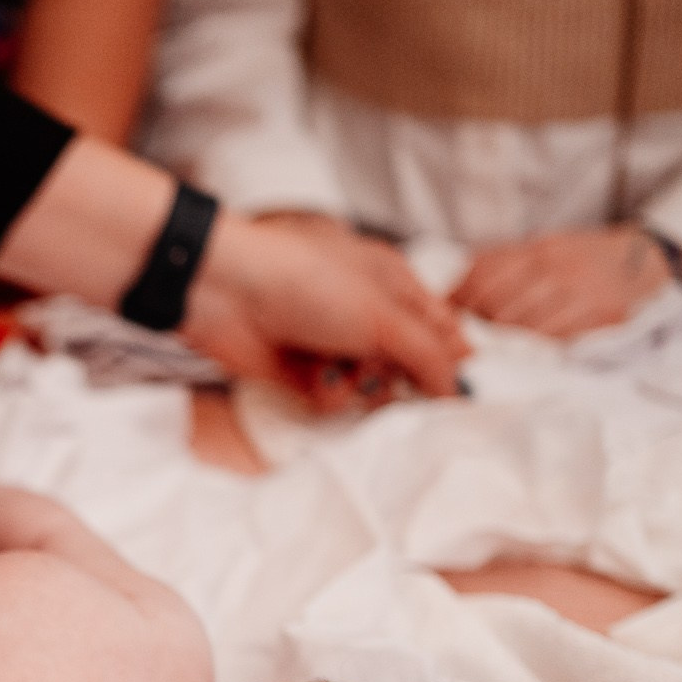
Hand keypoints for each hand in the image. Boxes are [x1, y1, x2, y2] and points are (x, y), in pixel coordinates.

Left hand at [185, 213, 467, 406]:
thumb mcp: (383, 315)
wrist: (224, 292)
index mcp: (394, 282)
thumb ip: (428, 354)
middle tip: (385, 371)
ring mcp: (334, 343)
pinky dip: (328, 394)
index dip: (450, 359)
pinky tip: (315, 379)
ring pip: (371, 388)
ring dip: (361, 388)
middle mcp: (367, 313)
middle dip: (399, 376)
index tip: (457, 390)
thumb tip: (457, 390)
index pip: (440, 327)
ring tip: (344, 371)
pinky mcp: (302, 372)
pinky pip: (334, 399)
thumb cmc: (307, 283)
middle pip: (407, 364)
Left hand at [451, 225, 675, 337]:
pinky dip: (537, 346)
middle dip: (479, 324)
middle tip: (472, 336)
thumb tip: (454, 285)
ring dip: (506, 340)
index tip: (449, 313)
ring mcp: (580, 293)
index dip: (460, 299)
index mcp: (540, 249)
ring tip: (500, 344)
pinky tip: (532, 348)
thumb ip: (504, 263)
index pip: (483, 275)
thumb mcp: (546, 248)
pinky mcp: (601, 316)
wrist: (646, 261)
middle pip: (497, 305)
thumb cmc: (585, 260)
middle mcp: (559, 268)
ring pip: (523, 326)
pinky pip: (555, 339)